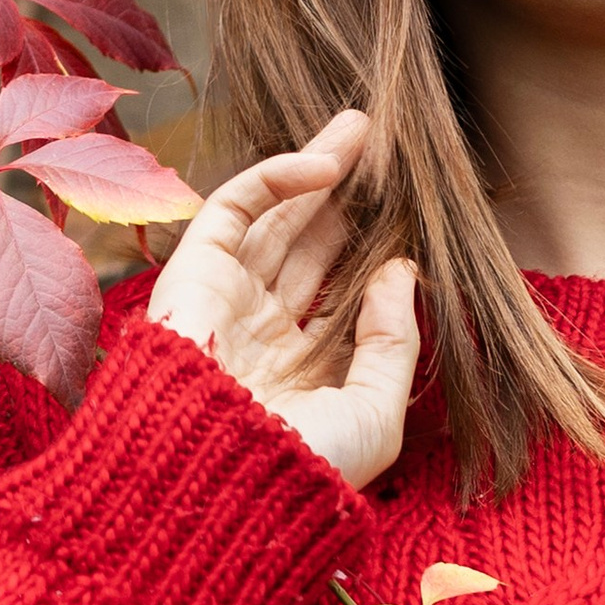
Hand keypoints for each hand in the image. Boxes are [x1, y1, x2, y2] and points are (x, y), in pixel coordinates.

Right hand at [147, 109, 418, 495]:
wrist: (220, 477)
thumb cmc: (302, 464)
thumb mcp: (375, 414)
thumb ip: (393, 342)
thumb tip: (399, 269)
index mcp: (300, 374)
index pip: (340, 297)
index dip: (371, 252)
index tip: (411, 215)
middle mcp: (261, 334)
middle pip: (309, 248)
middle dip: (345, 199)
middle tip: (383, 151)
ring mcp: (226, 301)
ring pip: (276, 220)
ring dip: (316, 169)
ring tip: (361, 128)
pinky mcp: (193, 273)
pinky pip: (233, 209)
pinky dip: (276, 179)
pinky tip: (324, 164)